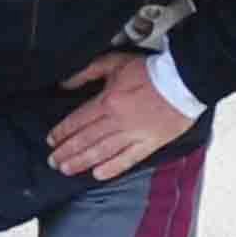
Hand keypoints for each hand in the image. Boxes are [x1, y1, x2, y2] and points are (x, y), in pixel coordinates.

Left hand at [47, 52, 189, 180]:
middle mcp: (118, 121)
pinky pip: (128, 159)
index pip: (78, 121)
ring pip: (102, 152)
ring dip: (81, 162)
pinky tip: (98, 174)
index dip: (62, 132)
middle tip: (52, 161)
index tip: (51, 140)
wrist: (184, 80)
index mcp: (108, 101)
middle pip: (86, 139)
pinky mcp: (150, 143)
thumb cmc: (151, 71)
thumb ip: (87, 72)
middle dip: (66, 151)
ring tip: (66, 169)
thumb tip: (65, 83)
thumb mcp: (114, 62)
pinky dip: (112, 168)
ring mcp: (134, 134)